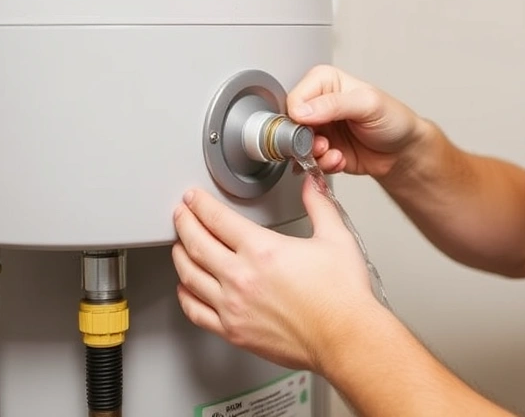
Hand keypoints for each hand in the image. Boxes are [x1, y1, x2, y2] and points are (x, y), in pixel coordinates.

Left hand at [171, 177, 378, 370]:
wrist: (345, 337)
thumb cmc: (342, 297)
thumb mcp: (335, 238)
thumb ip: (319, 206)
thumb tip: (311, 186)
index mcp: (262, 250)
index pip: (217, 219)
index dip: (200, 204)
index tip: (194, 198)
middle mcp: (241, 277)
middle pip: (196, 243)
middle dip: (184, 222)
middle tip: (181, 213)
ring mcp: (234, 306)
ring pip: (190, 275)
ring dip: (180, 255)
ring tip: (179, 245)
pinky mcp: (234, 331)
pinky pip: (196, 311)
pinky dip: (185, 295)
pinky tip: (186, 287)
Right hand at [287, 65, 426, 178]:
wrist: (403, 151)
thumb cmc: (393, 119)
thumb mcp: (368, 104)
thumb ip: (334, 104)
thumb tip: (302, 110)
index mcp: (325, 82)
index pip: (295, 98)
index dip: (300, 117)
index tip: (314, 127)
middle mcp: (319, 104)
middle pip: (291, 124)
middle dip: (305, 140)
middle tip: (323, 144)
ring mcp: (320, 128)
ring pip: (297, 146)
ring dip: (314, 155)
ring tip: (333, 153)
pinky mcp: (323, 150)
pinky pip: (309, 161)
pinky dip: (322, 165)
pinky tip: (339, 160)